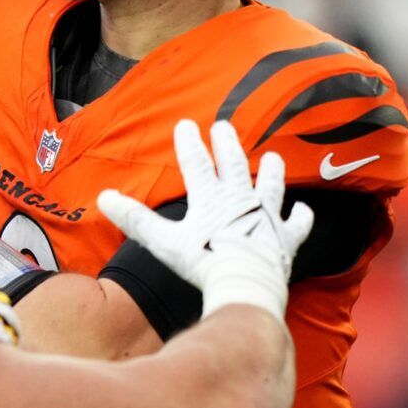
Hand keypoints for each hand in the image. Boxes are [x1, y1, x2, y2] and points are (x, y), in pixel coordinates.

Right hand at [96, 119, 313, 320]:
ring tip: (273, 158)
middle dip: (228, 145)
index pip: (196, 164)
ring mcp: (266, 217)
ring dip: (271, 172)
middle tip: (225, 126)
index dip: (190, 144)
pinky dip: (301, 217)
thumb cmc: (203, 261)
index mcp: (209, 199)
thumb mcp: (163, 240)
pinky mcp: (286, 238)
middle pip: (234, 166)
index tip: (186, 124)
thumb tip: (103, 197)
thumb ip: (135, 219)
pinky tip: (304, 210)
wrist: (245, 283)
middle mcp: (240, 201)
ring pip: (271, 187)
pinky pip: (297, 224)